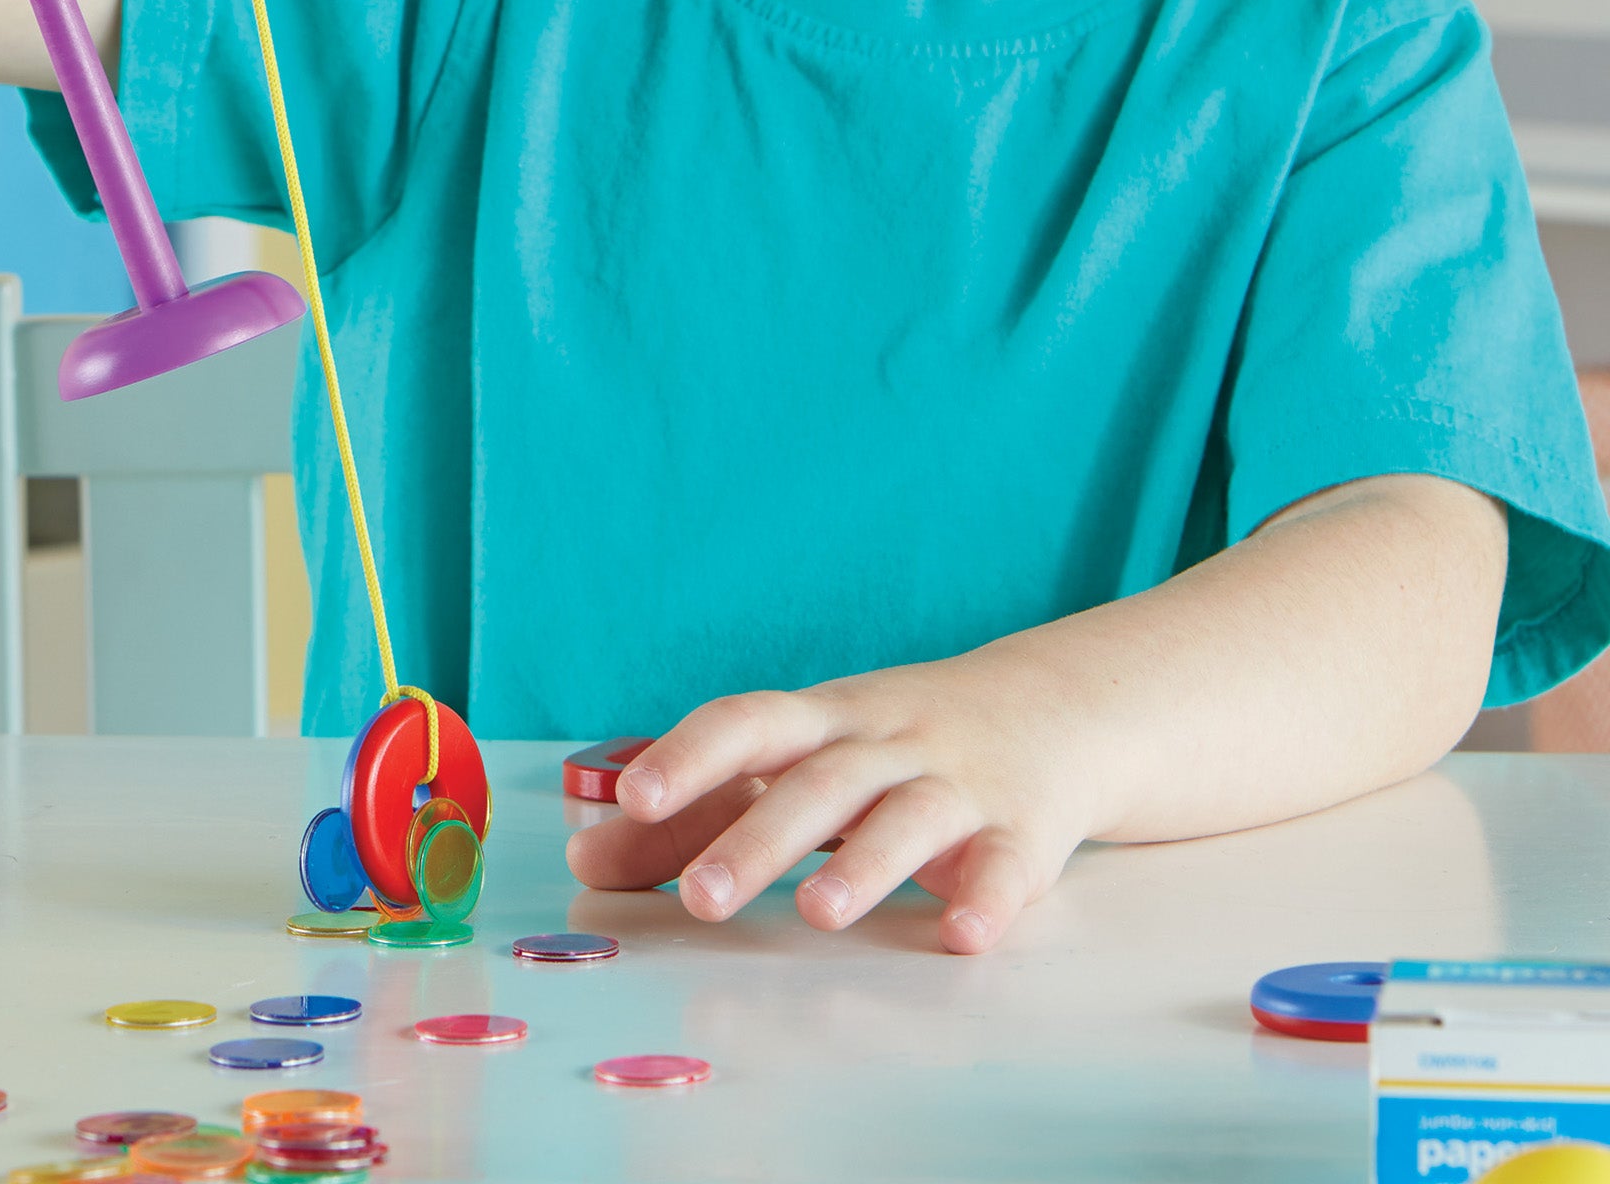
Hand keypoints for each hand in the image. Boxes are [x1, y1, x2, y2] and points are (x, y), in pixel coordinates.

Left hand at [564, 655, 1102, 952]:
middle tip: (701, 896)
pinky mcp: (1021, 829)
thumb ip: (696, 814)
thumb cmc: (892, 742)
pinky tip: (962, 935)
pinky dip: (987, 897)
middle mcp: (887, 740)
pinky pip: (1006, 863)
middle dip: (760, 837)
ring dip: (866, 864)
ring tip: (820, 915)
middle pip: (820, 781)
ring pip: (909, 815)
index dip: (691, 755)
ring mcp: (958, 781)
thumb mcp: (799, 759)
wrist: (1052, 706)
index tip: (633, 794)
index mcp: (822, 719)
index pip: (748, 721)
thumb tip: (587, 863)